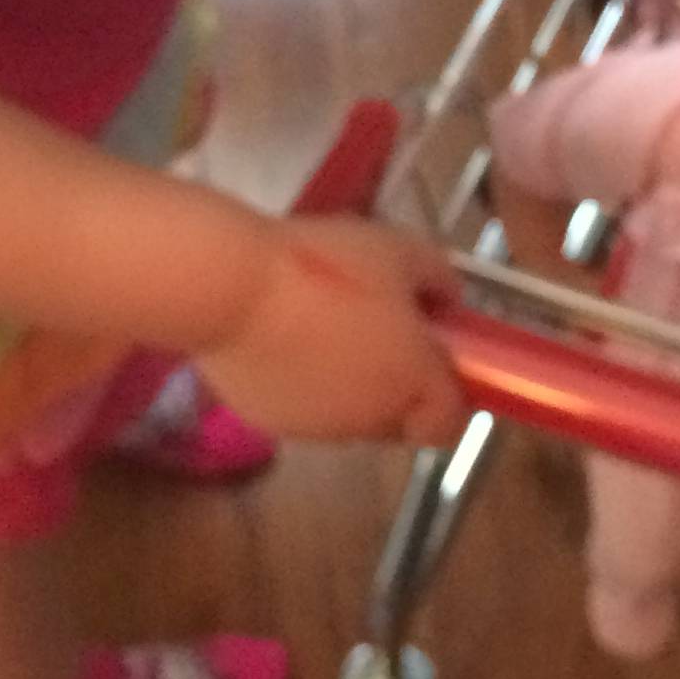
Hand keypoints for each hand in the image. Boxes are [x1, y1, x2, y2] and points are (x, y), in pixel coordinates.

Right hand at [194, 217, 465, 445]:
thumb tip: (448, 301)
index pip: (449, 423)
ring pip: (350, 419)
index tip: (433, 355)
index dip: (448, 394)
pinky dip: (303, 387)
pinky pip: (302, 410)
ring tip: (324, 330)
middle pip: (400, 422)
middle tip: (379, 334)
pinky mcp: (270, 424)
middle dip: (399, 389)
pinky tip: (284, 343)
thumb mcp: (398, 250)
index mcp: (411, 382)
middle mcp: (370, 419)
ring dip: (350, 388)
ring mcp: (318, 428)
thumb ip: (437, 279)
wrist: (231, 289)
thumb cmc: (325, 265)